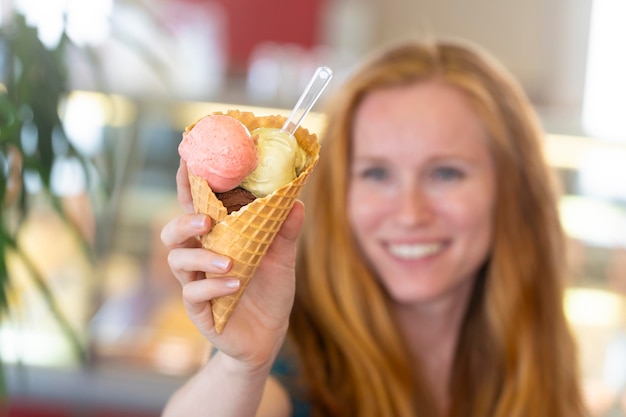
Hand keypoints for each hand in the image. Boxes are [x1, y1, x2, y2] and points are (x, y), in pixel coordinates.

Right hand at [160, 160, 303, 368]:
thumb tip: (296, 201)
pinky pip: (193, 293)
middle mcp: (200, 256)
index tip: (186, 158)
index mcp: (217, 238)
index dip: (186, 183)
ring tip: (230, 263)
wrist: (269, 336)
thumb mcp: (282, 258)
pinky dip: (213, 286)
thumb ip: (286, 232)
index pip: (195, 206)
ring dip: (201, 257)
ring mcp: (195, 282)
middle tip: (207, 220)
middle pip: (172, 231)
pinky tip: (235, 285)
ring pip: (177, 260)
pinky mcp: (198, 308)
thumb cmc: (269, 291)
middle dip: (183, 221)